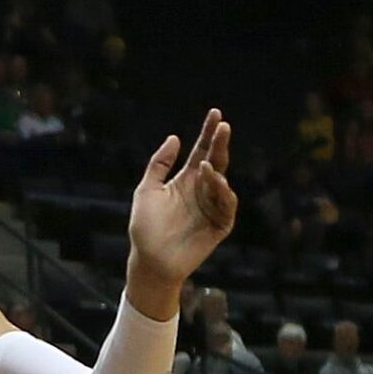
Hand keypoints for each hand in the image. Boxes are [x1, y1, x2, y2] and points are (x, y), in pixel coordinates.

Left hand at [124, 112, 235, 305]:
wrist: (149, 260)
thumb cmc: (145, 227)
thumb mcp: (147, 190)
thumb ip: (159, 164)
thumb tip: (174, 137)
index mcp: (186, 180)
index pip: (201, 151)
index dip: (208, 132)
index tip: (215, 113)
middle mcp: (202, 190)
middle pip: (216, 161)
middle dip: (219, 144)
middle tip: (223, 126)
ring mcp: (212, 207)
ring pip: (222, 183)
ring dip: (217, 171)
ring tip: (208, 164)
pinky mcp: (219, 226)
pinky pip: (227, 206)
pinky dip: (223, 193)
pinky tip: (215, 182)